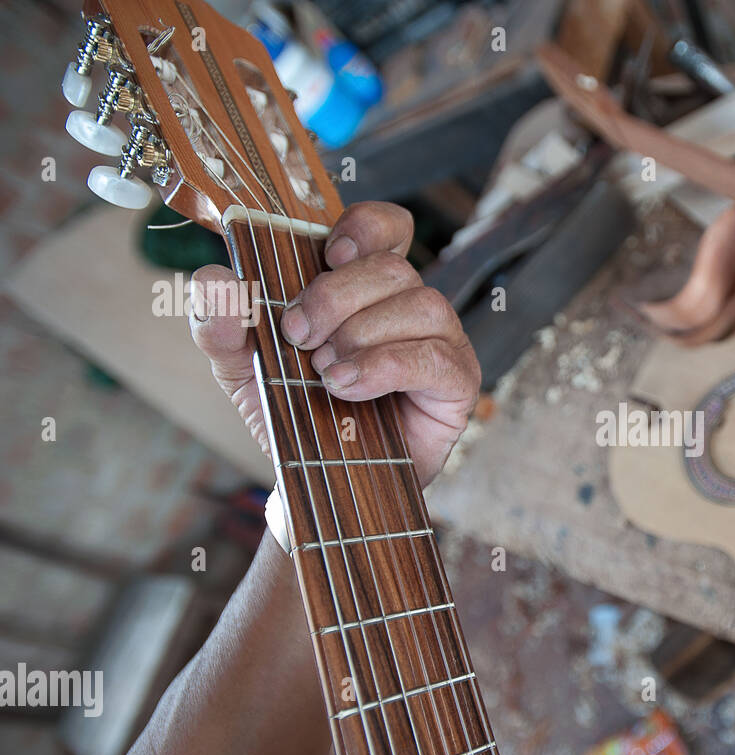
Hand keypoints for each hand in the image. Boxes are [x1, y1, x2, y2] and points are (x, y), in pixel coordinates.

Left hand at [189, 201, 479, 485]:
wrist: (317, 484)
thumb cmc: (295, 415)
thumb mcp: (240, 366)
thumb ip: (219, 322)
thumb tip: (215, 280)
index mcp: (365, 285)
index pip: (387, 227)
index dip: (365, 227)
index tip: (326, 254)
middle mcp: (408, 305)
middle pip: (393, 266)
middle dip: (336, 296)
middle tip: (297, 335)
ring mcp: (440, 342)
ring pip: (420, 304)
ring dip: (362, 333)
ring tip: (324, 372)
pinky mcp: (457, 382)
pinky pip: (433, 357)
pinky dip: (384, 366)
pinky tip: (348, 387)